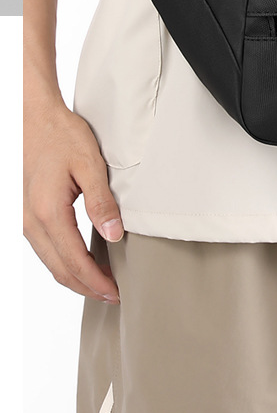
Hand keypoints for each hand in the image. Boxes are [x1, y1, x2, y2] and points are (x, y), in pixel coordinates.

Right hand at [24, 95, 123, 302]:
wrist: (31, 116)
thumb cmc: (60, 135)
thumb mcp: (90, 165)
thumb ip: (102, 203)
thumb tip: (114, 236)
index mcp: (48, 212)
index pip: (74, 261)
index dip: (96, 281)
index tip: (116, 291)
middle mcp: (30, 221)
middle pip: (59, 269)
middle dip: (86, 287)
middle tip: (113, 295)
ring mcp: (24, 219)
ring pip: (50, 261)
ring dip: (75, 276)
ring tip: (101, 282)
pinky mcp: (25, 214)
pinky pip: (44, 248)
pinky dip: (63, 261)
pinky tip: (81, 260)